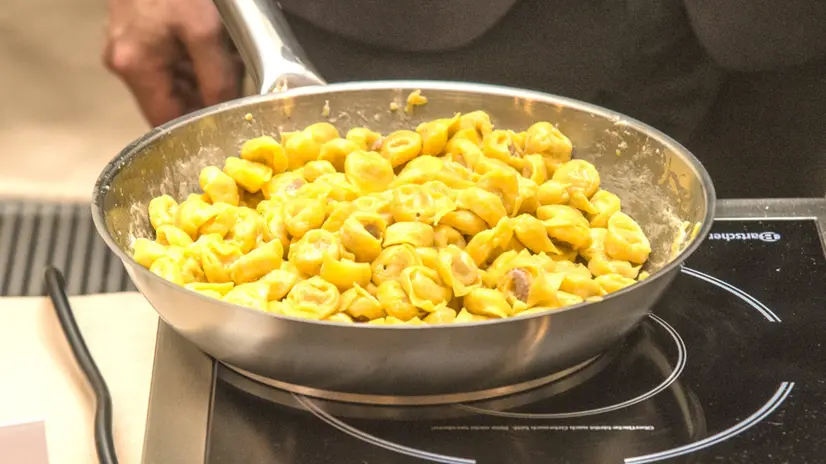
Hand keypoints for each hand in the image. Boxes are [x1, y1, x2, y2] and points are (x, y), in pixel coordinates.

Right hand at [103, 0, 241, 126]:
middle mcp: (125, 63)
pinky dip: (193, 61)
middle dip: (204, 100)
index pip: (164, 122)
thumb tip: (225, 112)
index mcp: (135, 68)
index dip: (195, 130)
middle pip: (170, 103)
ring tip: (225, 61)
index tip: (224, 129)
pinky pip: (171, 61)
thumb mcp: (205, 33)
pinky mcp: (139, 33)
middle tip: (234, 90)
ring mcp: (130, 47)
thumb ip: (217, 78)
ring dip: (201, 80)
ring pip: (173, 82)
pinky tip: (213, 47)